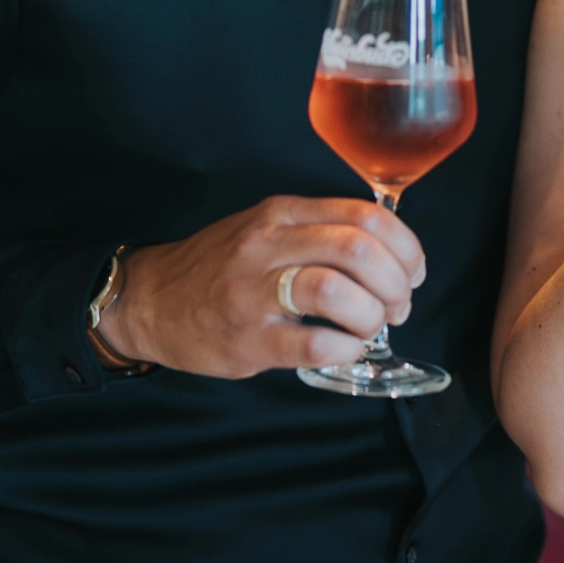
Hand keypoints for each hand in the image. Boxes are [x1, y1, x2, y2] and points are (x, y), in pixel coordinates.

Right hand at [94, 194, 427, 378]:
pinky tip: (345, 349)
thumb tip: (388, 252)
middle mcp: (270, 244)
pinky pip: (314, 341)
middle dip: (396, 282)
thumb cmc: (219, 267)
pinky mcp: (247, 338)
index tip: (414, 271)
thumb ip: (319, 230)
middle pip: (358, 248)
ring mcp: (255, 291)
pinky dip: (346, 348)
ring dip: (373, 313)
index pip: (365, 215)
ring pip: (338, 289)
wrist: (149, 301)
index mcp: (283, 213)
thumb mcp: (267, 228)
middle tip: (399, 305)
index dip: (405, 245)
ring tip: (372, 327)